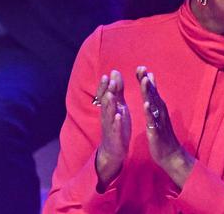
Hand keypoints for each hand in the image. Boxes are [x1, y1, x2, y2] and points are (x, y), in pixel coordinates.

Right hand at [95, 70, 130, 191]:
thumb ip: (117, 91)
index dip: (105, 85)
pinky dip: (117, 122)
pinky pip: (116, 128)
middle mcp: (107, 116)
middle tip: (108, 79)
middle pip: (105, 102)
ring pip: (108, 114)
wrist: (114, 150)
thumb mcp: (118, 106)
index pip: (105, 94)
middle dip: (106, 90)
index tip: (107, 74)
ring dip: (109, 104)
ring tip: (111, 95)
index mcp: (109, 108)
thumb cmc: (117, 125)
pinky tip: (118, 116)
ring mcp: (111, 126)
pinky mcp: (116, 136)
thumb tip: (114, 73)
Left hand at [136, 66, 194, 188]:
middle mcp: (160, 112)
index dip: (146, 79)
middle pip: (153, 94)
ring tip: (144, 81)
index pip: (152, 91)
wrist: (171, 155)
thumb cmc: (163, 136)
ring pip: (154, 104)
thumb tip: (152, 89)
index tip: (140, 67)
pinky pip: (153, 120)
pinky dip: (150, 112)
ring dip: (149, 92)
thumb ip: (155, 102)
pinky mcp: (157, 131)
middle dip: (147, 81)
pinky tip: (146, 105)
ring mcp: (159, 121)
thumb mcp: (158, 117)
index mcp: (159, 109)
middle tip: (141, 68)